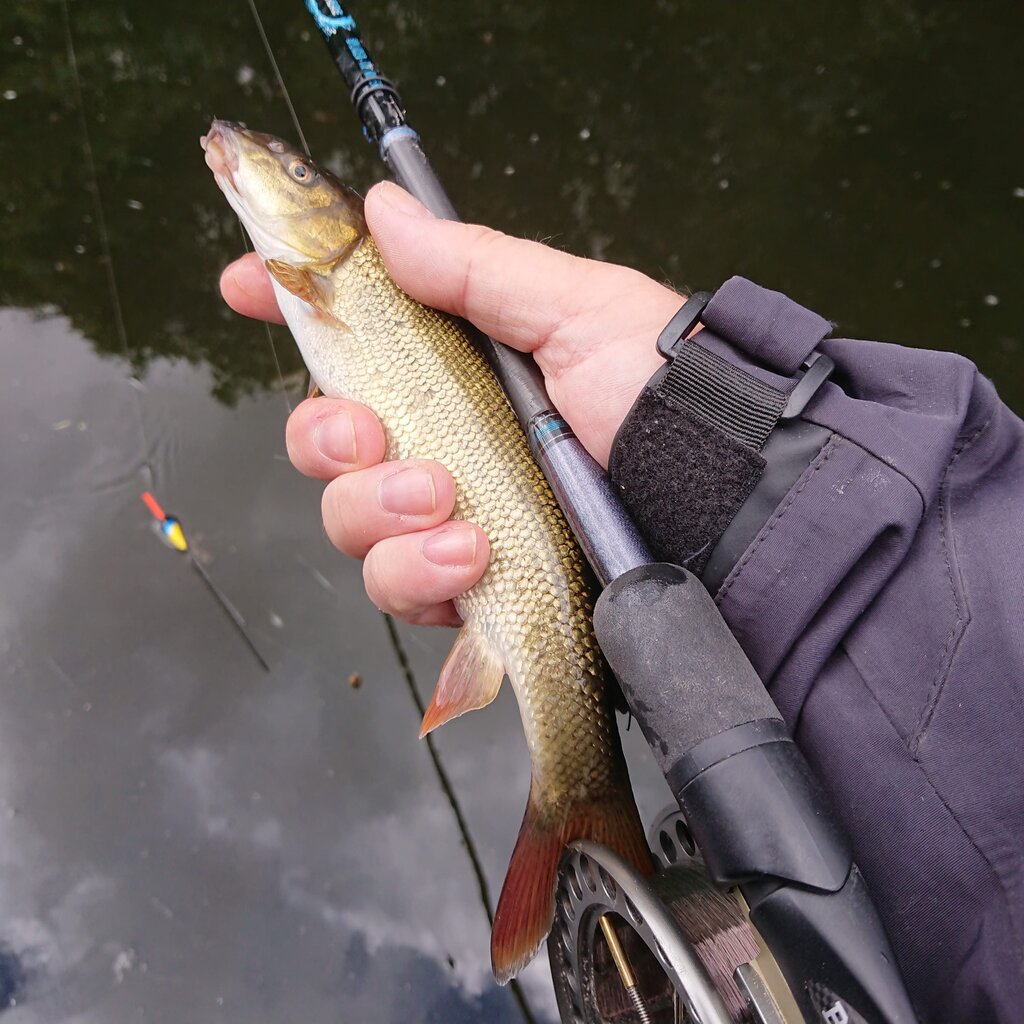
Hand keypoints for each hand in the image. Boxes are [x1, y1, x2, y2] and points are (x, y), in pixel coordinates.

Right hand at [221, 181, 681, 625]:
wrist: (723, 500)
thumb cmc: (661, 394)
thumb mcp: (575, 309)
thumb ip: (475, 268)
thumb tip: (384, 210)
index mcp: (458, 368)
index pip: (353, 336)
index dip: (292, 309)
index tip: (248, 287)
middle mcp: (443, 442)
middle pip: (325, 444)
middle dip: (327, 439)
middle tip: (375, 436)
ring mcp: (452, 519)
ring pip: (350, 523)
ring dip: (381, 512)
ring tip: (454, 508)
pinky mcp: (472, 587)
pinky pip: (401, 591)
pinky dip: (422, 576)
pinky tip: (473, 559)